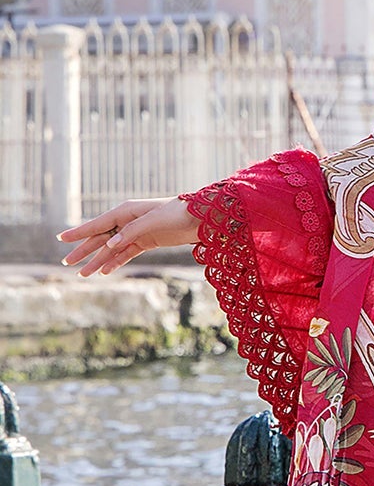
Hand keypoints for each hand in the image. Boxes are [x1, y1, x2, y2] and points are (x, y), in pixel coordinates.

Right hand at [57, 197, 199, 276]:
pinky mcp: (146, 242)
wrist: (199, 219)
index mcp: (125, 211)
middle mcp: (127, 221)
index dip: (79, 232)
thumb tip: (110, 244)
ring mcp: (136, 232)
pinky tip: (104, 271)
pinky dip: (115, 262)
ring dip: (97, 261)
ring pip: (111, 249)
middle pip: (100, 238)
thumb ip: (131, 232)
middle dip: (83, 251)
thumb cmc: (176, 214)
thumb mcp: (152, 222)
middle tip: (67, 262)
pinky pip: (126, 254)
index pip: (97, 224)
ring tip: (83, 274)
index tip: (61, 238)